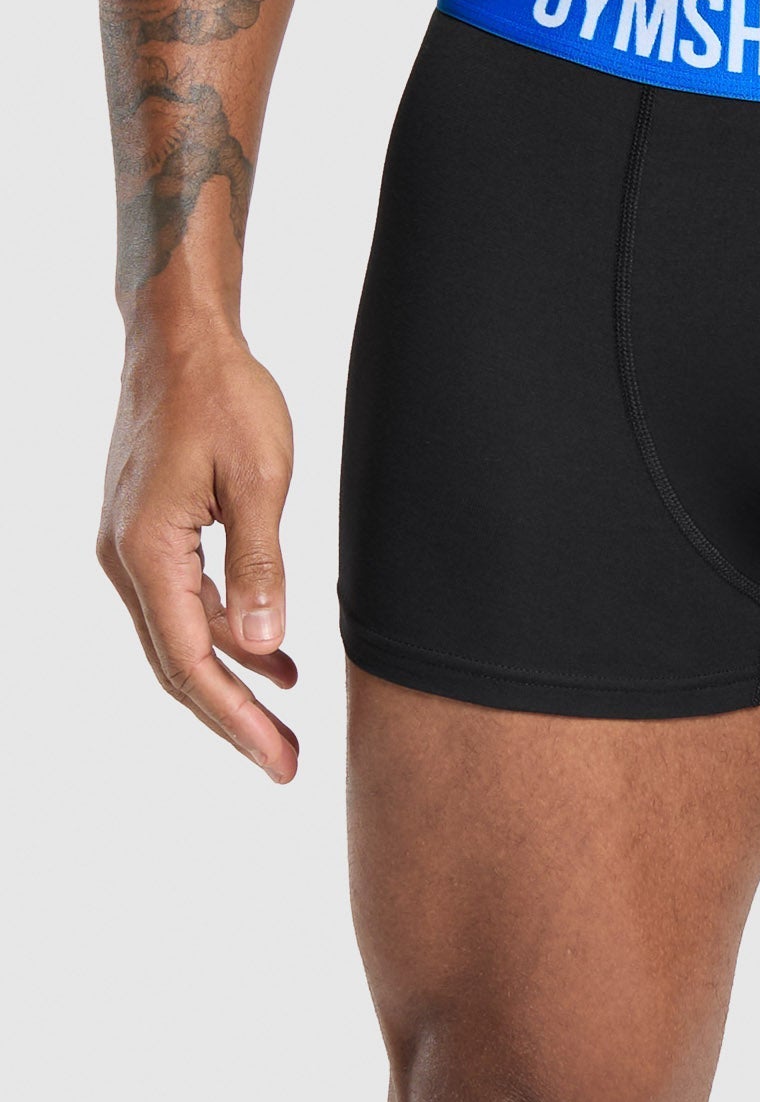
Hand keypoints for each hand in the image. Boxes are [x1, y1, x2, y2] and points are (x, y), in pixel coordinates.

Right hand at [97, 331, 298, 781]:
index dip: (236, 718)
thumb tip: (267, 641)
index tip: (279, 760)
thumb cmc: (223, 395)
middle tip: (286, 763)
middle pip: (181, 662)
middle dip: (234, 716)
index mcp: (149, 551)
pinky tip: (274, 652)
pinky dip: (230, 631)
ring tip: (288, 718)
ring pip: (185, 634)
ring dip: (236, 675)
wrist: (181, 339)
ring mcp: (135, 545)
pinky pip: (189, 600)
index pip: (192, 661)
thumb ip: (262, 564)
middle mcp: (129, 557)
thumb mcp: (262, 479)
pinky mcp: (152, 530)